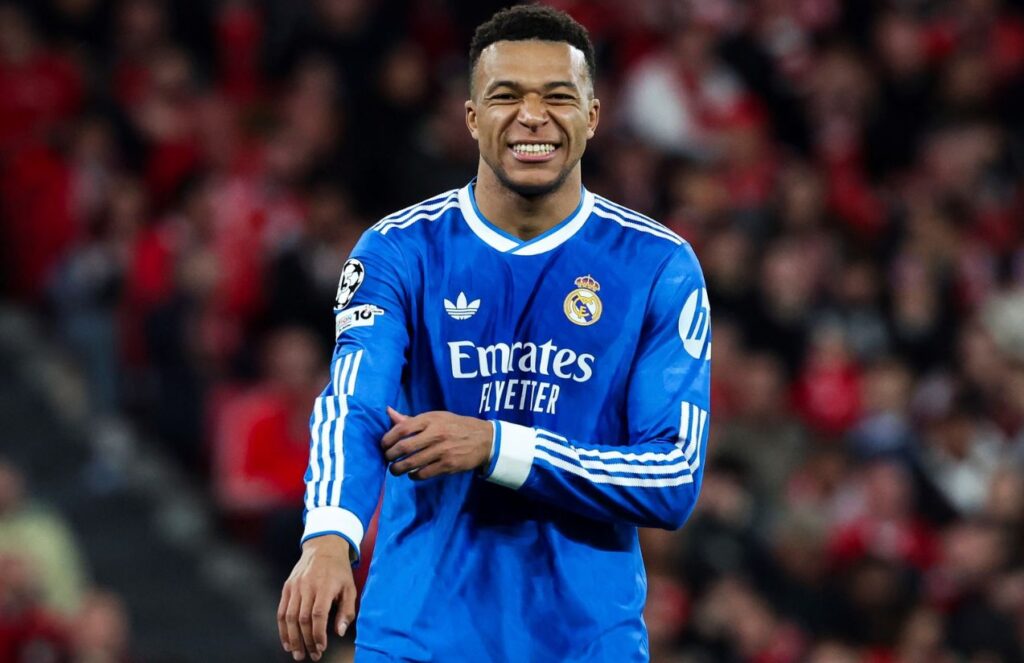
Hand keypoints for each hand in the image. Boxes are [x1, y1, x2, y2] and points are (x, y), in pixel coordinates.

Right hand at [278, 535, 356, 660]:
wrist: (323, 548)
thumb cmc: (339, 571)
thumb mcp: (350, 588)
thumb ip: (347, 611)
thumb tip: (339, 632)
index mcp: (325, 586)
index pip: (318, 615)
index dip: (318, 634)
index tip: (321, 648)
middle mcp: (308, 586)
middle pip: (302, 619)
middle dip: (306, 640)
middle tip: (312, 655)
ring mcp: (295, 587)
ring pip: (289, 617)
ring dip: (293, 638)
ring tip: (297, 654)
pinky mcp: (287, 587)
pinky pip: (281, 611)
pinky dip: (282, 629)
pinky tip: (287, 642)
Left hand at [381, 407, 492, 479]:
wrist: (484, 439)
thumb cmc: (456, 426)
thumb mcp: (436, 417)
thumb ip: (411, 419)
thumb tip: (388, 412)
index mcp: (431, 419)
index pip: (402, 428)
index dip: (388, 438)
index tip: (383, 445)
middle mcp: (436, 434)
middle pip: (404, 447)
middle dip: (390, 455)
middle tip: (387, 459)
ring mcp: (442, 450)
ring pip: (412, 462)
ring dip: (398, 469)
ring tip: (395, 470)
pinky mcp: (448, 465)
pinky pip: (424, 473)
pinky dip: (414, 475)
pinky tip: (412, 474)